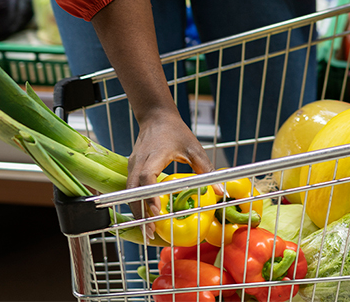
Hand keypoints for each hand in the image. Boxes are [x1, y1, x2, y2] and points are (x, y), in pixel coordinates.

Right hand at [126, 107, 214, 235]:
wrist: (156, 117)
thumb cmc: (176, 131)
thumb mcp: (194, 149)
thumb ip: (206, 169)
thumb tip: (220, 191)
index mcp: (154, 155)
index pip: (146, 178)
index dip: (150, 196)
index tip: (156, 212)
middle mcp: (138, 162)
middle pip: (133, 191)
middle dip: (141, 213)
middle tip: (151, 233)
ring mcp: (132, 166)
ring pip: (129, 193)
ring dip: (137, 212)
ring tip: (148, 231)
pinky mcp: (132, 169)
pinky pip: (130, 190)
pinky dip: (137, 204)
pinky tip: (146, 218)